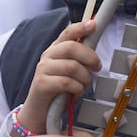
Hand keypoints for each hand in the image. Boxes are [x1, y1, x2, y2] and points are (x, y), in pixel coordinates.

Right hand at [18, 19, 99, 134]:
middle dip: (90, 57)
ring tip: (83, 86)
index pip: (68, 33)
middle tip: (97, 67)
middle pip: (72, 47)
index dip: (81, 27)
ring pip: (72, 66)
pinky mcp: (42, 84)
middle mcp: (48, 56)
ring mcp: (43, 69)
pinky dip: (77, 89)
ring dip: (84, 78)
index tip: (94, 24)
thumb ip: (79, 59)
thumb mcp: (70, 72)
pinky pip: (66, 83)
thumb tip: (95, 45)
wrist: (40, 112)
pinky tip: (75, 93)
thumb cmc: (58, 91)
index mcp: (55, 50)